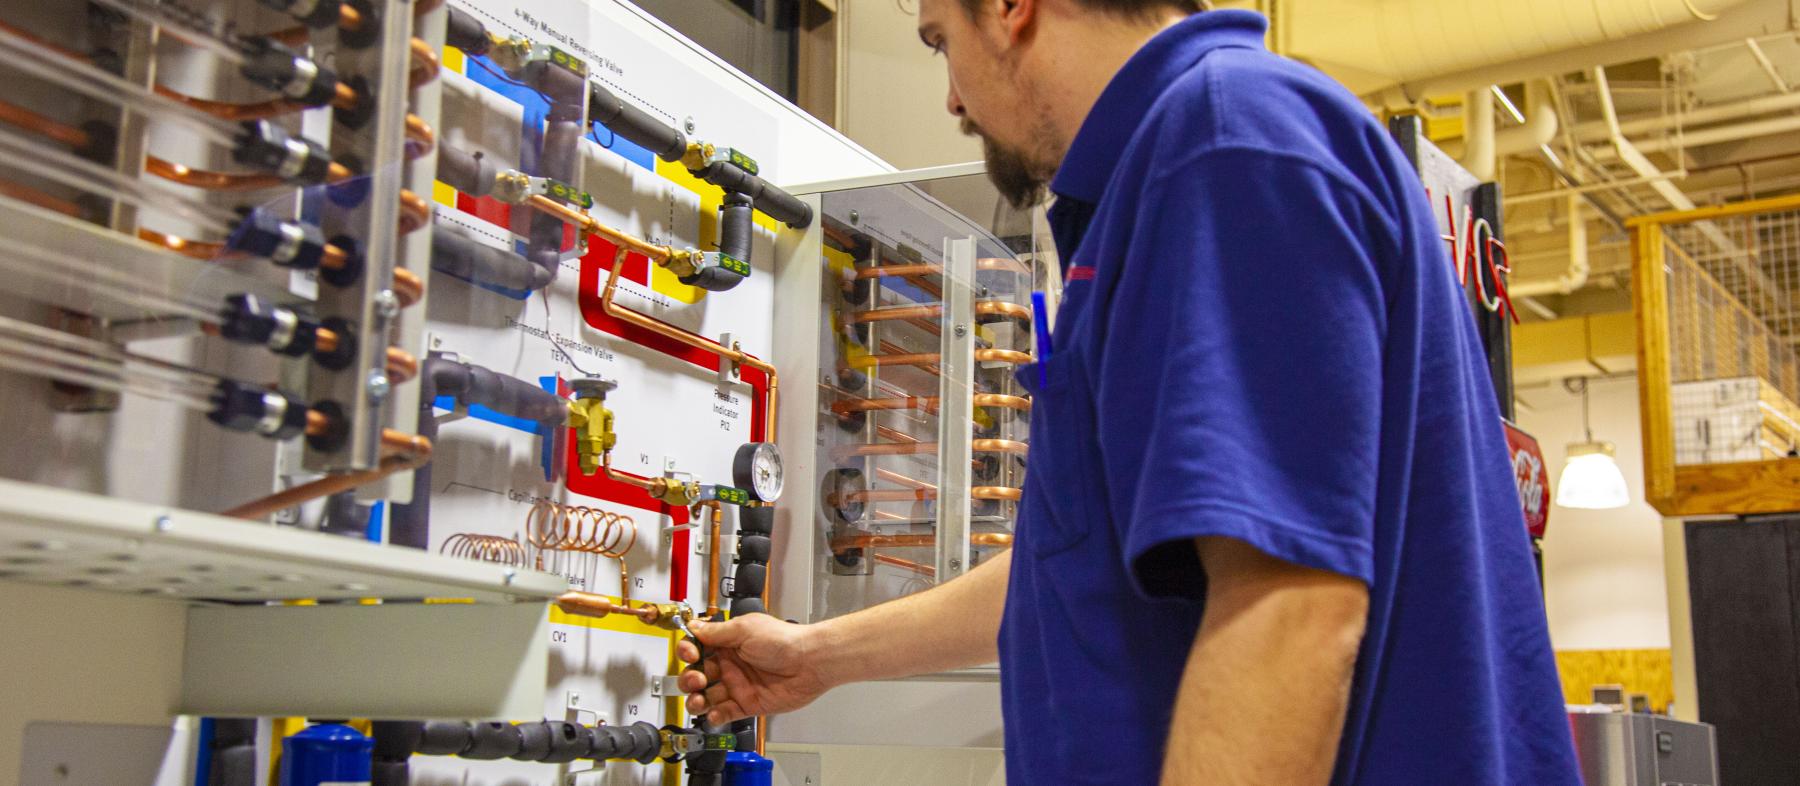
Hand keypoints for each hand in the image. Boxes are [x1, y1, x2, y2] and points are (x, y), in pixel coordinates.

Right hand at [676, 613, 831, 725]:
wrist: (809, 662)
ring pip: (707, 697)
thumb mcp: (745, 629)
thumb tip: (694, 626)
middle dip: (690, 679)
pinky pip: (725, 713)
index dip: (688, 653)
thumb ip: (717, 632)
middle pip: (697, 675)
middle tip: (697, 679)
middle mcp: (731, 664)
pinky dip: (715, 716)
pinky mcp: (747, 704)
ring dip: (697, 700)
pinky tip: (714, 712)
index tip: (689, 655)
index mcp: (728, 643)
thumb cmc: (784, 640)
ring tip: (699, 700)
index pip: (697, 648)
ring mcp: (738, 685)